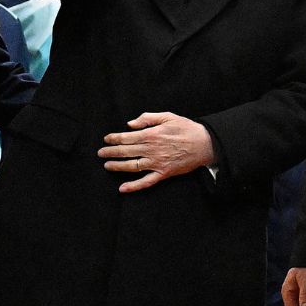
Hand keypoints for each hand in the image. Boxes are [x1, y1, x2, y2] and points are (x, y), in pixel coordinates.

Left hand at [98, 111, 213, 192]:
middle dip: (111, 152)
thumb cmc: (186, 128)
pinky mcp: (163, 173)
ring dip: (117, 166)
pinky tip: (123, 188)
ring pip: (132, 166)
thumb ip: (147, 118)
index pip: (127, 137)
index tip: (106, 139)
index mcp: (152, 134)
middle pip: (126, 151)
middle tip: (101, 153)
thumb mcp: (168, 116)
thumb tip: (130, 124)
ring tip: (107, 165)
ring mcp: (157, 163)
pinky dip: (134, 186)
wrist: (205, 144)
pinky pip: (146, 182)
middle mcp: (152, 149)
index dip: (114, 138)